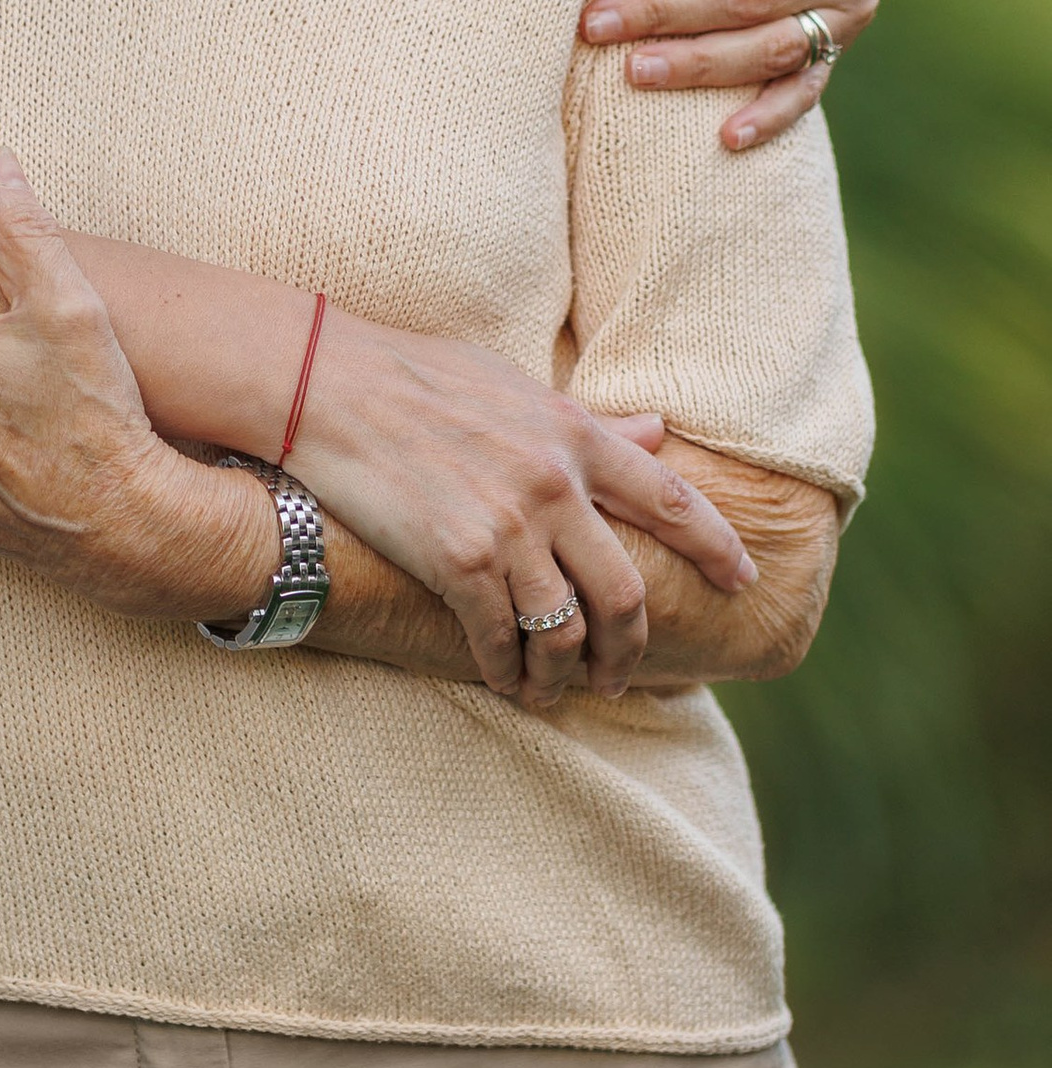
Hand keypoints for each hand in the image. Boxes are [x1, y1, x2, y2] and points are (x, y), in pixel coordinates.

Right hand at [266, 313, 754, 697]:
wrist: (325, 384)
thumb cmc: (414, 374)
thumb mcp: (514, 384)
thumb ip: (587, 421)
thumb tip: (656, 430)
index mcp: (574, 436)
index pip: (672, 501)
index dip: (718, 548)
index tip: (743, 582)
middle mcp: (555, 484)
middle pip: (627, 592)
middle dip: (630, 648)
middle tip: (620, 675)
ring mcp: (509, 526)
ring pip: (568, 630)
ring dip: (566, 674)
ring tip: (556, 692)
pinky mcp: (458, 561)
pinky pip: (501, 639)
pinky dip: (507, 671)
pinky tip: (503, 680)